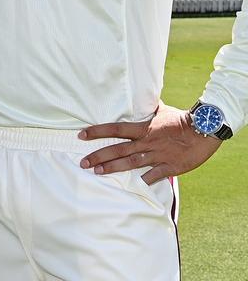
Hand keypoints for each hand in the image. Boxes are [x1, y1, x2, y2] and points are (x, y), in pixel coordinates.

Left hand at [79, 103, 221, 184]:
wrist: (205, 130)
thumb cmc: (182, 119)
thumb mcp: (163, 111)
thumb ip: (149, 109)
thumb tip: (142, 100)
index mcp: (144, 128)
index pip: (115, 129)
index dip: (97, 131)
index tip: (81, 135)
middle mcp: (147, 142)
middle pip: (118, 149)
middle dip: (99, 156)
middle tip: (83, 162)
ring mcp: (158, 155)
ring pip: (131, 163)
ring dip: (113, 168)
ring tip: (97, 172)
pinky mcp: (170, 167)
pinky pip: (154, 176)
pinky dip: (143, 181)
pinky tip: (132, 187)